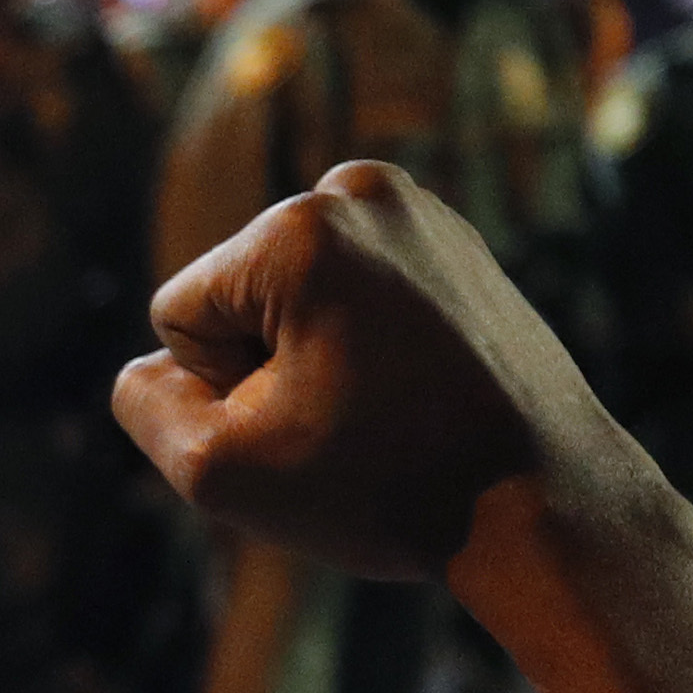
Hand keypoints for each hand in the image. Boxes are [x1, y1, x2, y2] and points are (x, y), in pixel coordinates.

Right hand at [112, 160, 639, 582]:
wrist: (547, 502)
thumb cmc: (387, 487)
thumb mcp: (220, 471)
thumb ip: (146, 404)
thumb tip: (157, 366)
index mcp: (299, 227)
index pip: (181, 316)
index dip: (222, 393)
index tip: (309, 426)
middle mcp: (360, 191)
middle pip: (239, 298)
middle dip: (271, 367)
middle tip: (355, 424)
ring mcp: (419, 210)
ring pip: (296, 301)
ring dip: (316, 360)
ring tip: (391, 409)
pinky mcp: (456, 243)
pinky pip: (357, 298)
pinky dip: (368, 346)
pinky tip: (418, 391)